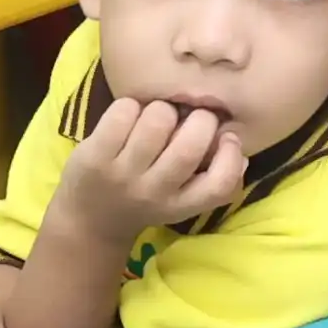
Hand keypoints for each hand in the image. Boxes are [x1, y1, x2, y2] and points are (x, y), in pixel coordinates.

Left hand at [54, 96, 248, 244]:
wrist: (88, 221)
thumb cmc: (144, 200)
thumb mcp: (180, 200)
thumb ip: (209, 177)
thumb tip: (239, 148)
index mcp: (181, 203)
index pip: (220, 184)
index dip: (231, 154)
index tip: (226, 137)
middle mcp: (155, 191)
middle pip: (189, 146)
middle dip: (198, 118)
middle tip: (188, 118)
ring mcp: (123, 174)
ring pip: (157, 120)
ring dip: (162, 108)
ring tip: (155, 117)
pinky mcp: (95, 156)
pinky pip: (123, 112)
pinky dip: (130, 105)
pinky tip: (129, 117)